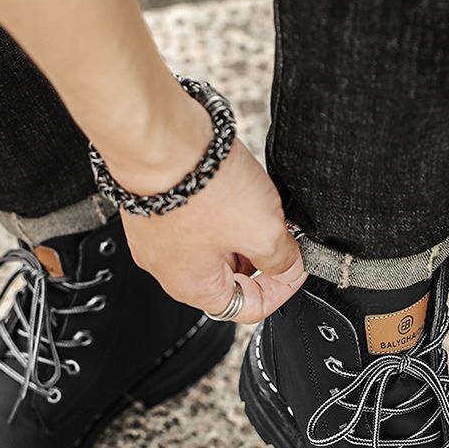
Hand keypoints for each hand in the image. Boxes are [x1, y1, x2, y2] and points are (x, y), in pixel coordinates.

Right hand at [118, 137, 306, 322]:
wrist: (158, 139)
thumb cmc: (200, 188)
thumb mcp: (264, 232)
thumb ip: (283, 260)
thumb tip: (288, 267)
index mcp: (192, 287)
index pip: (247, 308)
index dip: (281, 290)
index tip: (295, 266)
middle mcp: (167, 268)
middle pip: (229, 276)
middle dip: (259, 255)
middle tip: (278, 228)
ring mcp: (155, 236)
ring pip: (211, 244)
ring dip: (237, 229)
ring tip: (252, 202)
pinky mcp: (152, 206)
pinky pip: (192, 218)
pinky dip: (215, 208)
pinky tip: (227, 186)